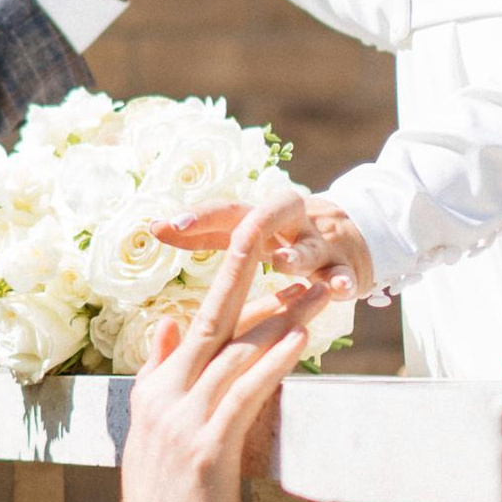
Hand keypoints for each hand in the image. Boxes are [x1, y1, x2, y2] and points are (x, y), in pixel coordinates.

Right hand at [105, 204, 326, 501]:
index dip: (234, 287)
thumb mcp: (151, 433)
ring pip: (238, 350)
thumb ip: (160, 376)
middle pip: (214, 318)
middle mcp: (167, 394)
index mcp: (156, 389)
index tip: (263, 251)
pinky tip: (300, 339)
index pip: (200, 324)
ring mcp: (185, 419)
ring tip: (319, 285)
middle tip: (277, 230)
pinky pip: (245, 393)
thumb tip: (168, 328)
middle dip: (247, 271)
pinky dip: (274, 362)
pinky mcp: (208, 447)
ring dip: (283, 315)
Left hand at [155, 185, 375, 305]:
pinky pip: (346, 273)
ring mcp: (320, 243)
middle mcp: (289, 224)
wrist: (348, 235)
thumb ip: (203, 233)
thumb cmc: (280, 239)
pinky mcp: (346, 266)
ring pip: (310, 246)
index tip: (163, 227)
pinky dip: (343, 280)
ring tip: (283, 266)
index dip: (196, 218)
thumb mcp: (244, 232)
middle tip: (237, 236)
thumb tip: (153, 227)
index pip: (225, 211)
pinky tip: (340, 290)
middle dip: (255, 221)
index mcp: (258, 217)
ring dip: (297, 256)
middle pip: (274, 211)